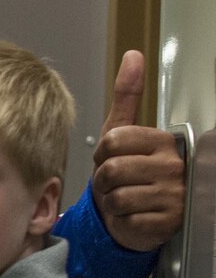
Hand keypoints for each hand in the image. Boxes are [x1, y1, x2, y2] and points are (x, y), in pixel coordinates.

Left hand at [90, 51, 184, 251]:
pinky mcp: (168, 222)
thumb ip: (127, 97)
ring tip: (125, 198)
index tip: (112, 158)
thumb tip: (133, 56)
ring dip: (111, 201)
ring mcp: (175, 194)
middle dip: (103, 180)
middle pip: (111, 169)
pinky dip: (121, 220)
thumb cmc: (128, 173)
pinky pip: (126, 218)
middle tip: (117, 183)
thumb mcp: (123, 133)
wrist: (137, 215)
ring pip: (116, 196)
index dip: (102, 154)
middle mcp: (175, 165)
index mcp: (164, 140)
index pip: (112, 141)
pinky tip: (133, 215)